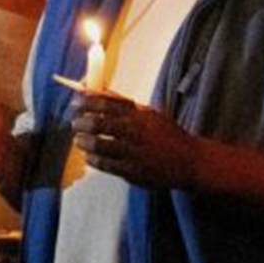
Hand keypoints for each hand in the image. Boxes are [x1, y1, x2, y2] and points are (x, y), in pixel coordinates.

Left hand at [70, 91, 195, 188]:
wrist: (189, 161)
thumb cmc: (167, 135)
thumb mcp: (150, 114)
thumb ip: (125, 104)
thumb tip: (100, 91)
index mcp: (140, 114)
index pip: (107, 103)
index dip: (87, 101)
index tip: (75, 101)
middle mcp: (136, 131)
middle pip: (99, 123)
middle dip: (82, 122)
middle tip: (74, 122)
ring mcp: (134, 152)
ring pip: (100, 144)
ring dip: (84, 141)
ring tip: (78, 139)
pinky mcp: (133, 171)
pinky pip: (106, 164)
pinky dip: (93, 159)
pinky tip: (88, 157)